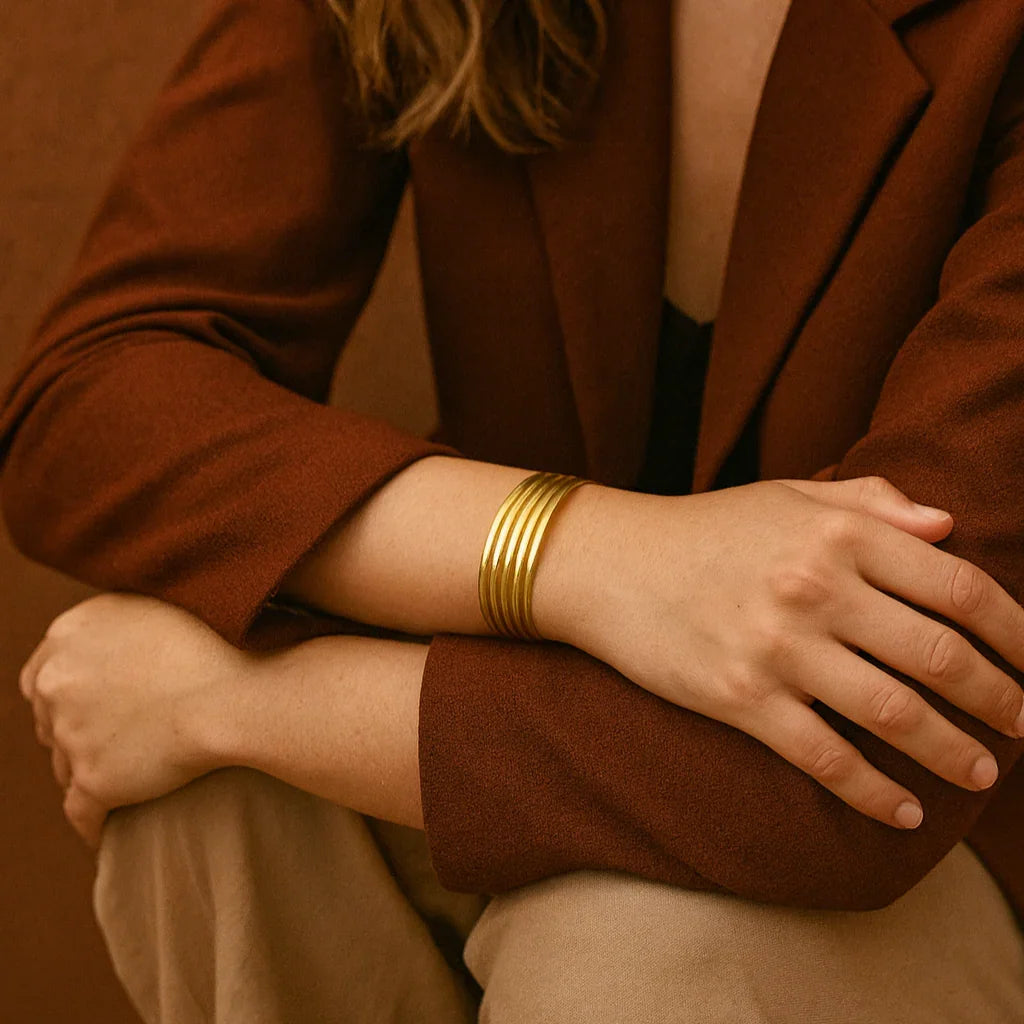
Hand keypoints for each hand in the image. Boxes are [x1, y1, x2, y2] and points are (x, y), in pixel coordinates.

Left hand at [19, 592, 248, 845]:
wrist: (236, 694)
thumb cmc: (215, 645)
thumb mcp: (154, 609)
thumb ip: (113, 624)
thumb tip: (103, 644)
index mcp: (69, 633)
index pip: (41, 676)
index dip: (70, 694)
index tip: (97, 704)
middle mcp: (57, 680)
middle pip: (47, 721)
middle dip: (76, 731)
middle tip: (119, 738)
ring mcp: (69, 732)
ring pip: (64, 765)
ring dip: (89, 770)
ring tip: (127, 777)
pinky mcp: (92, 779)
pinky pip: (81, 812)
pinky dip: (94, 823)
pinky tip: (109, 828)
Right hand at [536, 475, 1023, 829]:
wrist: (609, 563)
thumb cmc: (703, 529)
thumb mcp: (787, 495)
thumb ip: (873, 503)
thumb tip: (950, 527)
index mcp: (838, 534)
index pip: (959, 589)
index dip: (1017, 633)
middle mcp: (817, 589)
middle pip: (941, 657)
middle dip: (999, 700)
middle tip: (1023, 725)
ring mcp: (779, 648)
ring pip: (895, 716)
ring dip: (954, 754)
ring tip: (982, 774)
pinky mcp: (741, 699)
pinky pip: (826, 758)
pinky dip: (875, 794)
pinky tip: (906, 813)